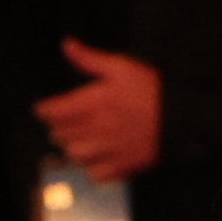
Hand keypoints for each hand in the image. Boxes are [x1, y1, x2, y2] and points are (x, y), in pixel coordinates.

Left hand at [35, 39, 160, 178]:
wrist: (180, 118)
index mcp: (94, 102)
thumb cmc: (150, 89)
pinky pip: (97, 175)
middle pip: (63, 134)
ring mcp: (110, 150)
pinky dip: (91, 169)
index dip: (44, 110)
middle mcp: (97, 129)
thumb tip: (65, 45)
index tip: (41, 109)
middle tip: (60, 123)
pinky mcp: (124, 165)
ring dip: (71, 148)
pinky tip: (94, 160)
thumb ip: (89, 59)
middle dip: (57, 128)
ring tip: (73, 142)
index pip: (57, 111)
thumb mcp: (120, 66)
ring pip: (76, 156)